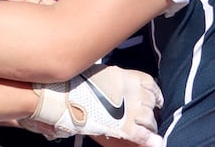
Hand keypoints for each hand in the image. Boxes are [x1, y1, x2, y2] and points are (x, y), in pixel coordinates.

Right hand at [21, 64, 162, 146]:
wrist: (59, 95)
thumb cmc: (71, 83)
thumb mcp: (94, 75)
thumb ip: (107, 81)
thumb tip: (111, 85)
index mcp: (124, 76)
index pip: (149, 83)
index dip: (153, 93)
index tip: (154, 99)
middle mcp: (132, 91)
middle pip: (151, 103)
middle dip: (150, 111)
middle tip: (145, 118)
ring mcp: (130, 109)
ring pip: (150, 120)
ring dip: (149, 126)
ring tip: (145, 131)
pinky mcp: (126, 127)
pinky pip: (145, 135)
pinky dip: (150, 140)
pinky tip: (154, 142)